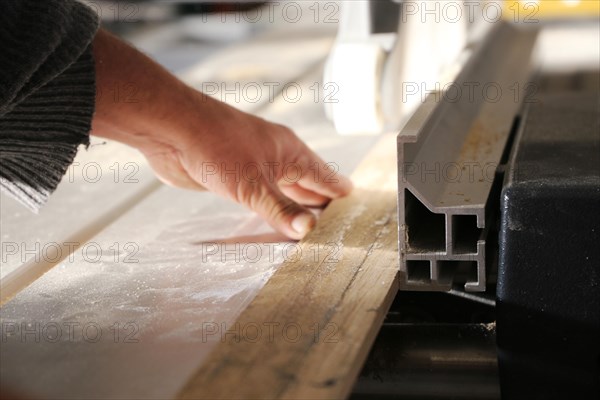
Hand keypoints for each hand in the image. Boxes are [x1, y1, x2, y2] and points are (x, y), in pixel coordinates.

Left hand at [90, 29, 351, 238]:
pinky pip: (258, 193)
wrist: (172, 129)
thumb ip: (281, 209)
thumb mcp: (253, 184)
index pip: (323, 176)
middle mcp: (275, 157)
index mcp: (290, 152)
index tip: (353, 200)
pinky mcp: (232, 173)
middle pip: (306, 181)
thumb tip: (308, 230)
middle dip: (320, 198)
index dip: (338, 190)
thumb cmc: (216, 145)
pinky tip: (270, 212)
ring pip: (282, 187)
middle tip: (336, 215)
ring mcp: (253, 163)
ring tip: (310, 217)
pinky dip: (269, 205)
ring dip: (294, 202)